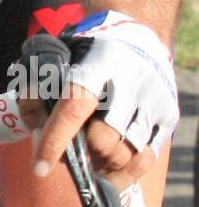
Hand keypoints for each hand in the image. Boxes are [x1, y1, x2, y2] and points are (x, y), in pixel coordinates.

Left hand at [17, 11, 177, 187]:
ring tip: (90, 154)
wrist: (138, 34)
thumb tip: (38, 137)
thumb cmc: (87, 51)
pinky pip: (145, 161)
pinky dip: (124, 172)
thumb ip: (37, 91)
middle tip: (71, 149)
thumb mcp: (56, 56)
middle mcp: (132, 80)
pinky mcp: (168, 116)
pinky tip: (109, 165)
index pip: (75, 106)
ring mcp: (155, 100)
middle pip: (101, 139)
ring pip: (123, 155)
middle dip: (81, 152)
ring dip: (101, 164)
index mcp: (100, 61)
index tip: (38, 167)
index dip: (55, 139)